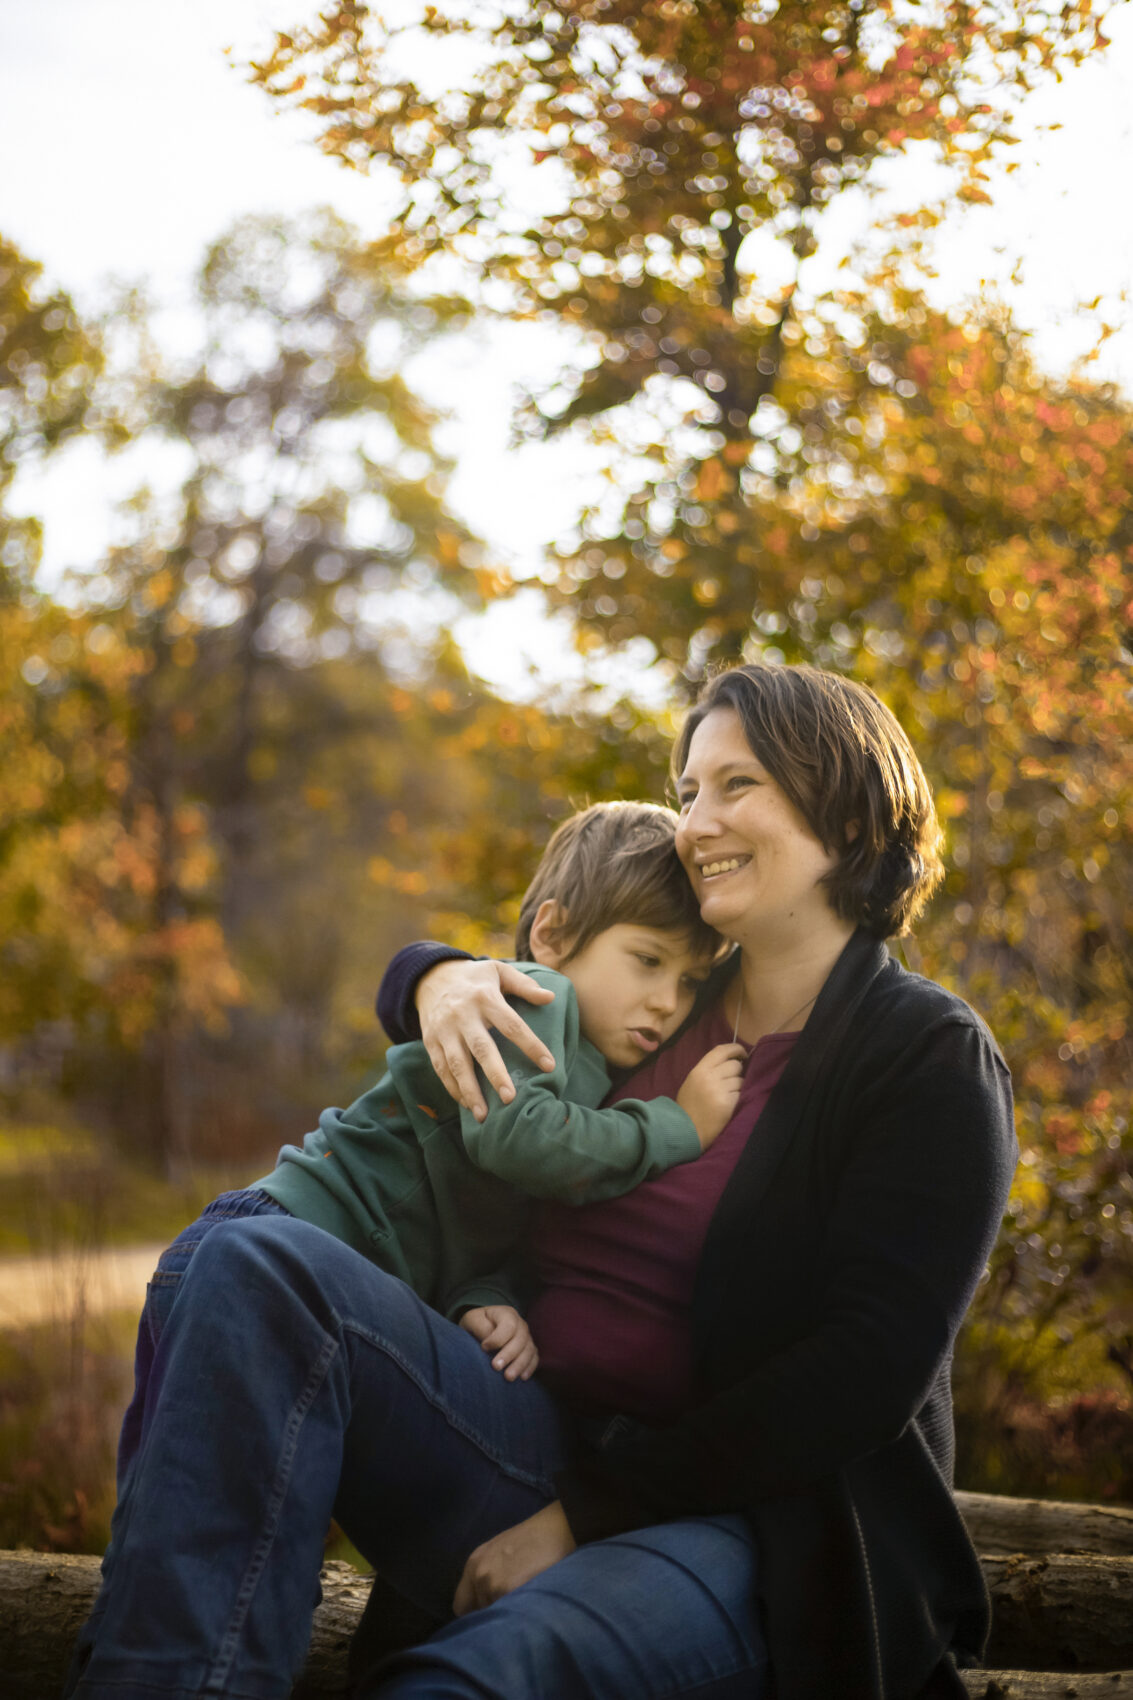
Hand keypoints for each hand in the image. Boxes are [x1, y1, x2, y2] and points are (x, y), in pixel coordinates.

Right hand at [418, 959, 554, 1121]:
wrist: (430, 976)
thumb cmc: (474, 977)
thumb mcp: (499, 971)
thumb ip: (524, 985)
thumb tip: (550, 998)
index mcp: (485, 997)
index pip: (512, 1025)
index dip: (531, 1045)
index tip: (550, 1066)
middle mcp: (463, 1015)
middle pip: (482, 1048)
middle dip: (495, 1074)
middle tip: (510, 1099)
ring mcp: (444, 1030)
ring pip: (457, 1063)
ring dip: (470, 1090)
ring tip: (483, 1115)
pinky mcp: (430, 1041)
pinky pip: (440, 1068)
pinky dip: (453, 1088)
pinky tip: (467, 1104)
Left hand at [453, 1502, 575, 1615]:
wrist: (557, 1529)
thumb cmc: (533, 1539)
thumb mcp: (499, 1551)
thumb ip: (486, 1574)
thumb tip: (481, 1605)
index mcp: (474, 1563)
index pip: (461, 1606)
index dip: (476, 1613)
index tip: (490, 1613)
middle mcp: (479, 1575)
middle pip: (480, 1614)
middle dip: (494, 1614)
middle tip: (512, 1607)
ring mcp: (492, 1584)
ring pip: (495, 1618)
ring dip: (507, 1616)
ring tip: (525, 1604)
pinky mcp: (508, 1591)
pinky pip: (508, 1617)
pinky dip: (517, 1617)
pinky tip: (530, 1605)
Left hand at [459, 1305, 538, 1381]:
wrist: (482, 1326)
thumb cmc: (477, 1324)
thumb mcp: (473, 1320)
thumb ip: (480, 1328)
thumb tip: (490, 1343)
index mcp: (506, 1314)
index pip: (509, 1325)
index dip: (498, 1338)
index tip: (484, 1348)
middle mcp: (520, 1324)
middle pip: (521, 1339)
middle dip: (509, 1354)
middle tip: (496, 1367)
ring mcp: (527, 1337)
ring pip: (529, 1350)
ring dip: (520, 1364)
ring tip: (508, 1377)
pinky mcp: (529, 1349)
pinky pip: (534, 1358)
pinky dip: (530, 1367)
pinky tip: (522, 1378)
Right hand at [677, 1043, 746, 1148]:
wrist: (687, 1131)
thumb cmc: (689, 1107)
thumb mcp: (692, 1082)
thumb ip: (708, 1070)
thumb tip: (732, 1061)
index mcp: (699, 1070)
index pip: (721, 1050)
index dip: (735, 1049)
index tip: (742, 1053)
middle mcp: (709, 1077)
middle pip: (735, 1065)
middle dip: (737, 1073)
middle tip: (731, 1083)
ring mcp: (719, 1090)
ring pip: (741, 1080)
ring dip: (738, 1087)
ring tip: (727, 1096)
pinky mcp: (728, 1103)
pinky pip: (741, 1094)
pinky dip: (738, 1099)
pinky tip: (729, 1106)